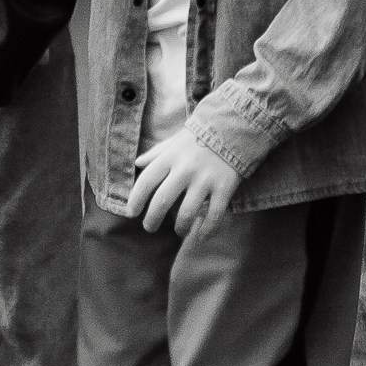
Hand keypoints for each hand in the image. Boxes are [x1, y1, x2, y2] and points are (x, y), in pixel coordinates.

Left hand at [125, 130, 240, 235]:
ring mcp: (205, 179)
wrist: (234, 127)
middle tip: (150, 228)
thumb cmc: (200, 137)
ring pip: (187, 213)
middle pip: (162, 201)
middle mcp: (185, 169)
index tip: (131, 213)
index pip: (147, 181)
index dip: (136, 200)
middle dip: (152, 220)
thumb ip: (157, 153)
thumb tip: (138, 163)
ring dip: (180, 227)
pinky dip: (207, 230)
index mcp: (171, 157)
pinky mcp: (224, 187)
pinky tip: (202, 237)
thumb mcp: (175, 141)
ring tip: (179, 232)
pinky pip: (214, 215)